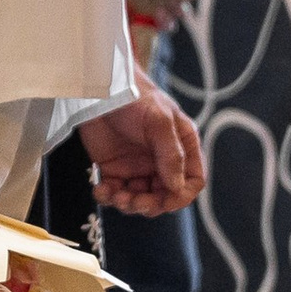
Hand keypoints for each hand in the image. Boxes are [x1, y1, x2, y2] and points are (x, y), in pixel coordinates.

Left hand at [79, 83, 204, 214]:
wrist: (99, 88)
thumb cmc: (135, 97)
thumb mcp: (159, 122)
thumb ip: (171, 154)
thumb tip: (177, 186)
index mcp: (181, 148)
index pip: (191, 181)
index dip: (181, 196)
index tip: (165, 201)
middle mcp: (161, 161)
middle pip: (164, 195)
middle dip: (150, 203)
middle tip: (133, 201)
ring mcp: (137, 166)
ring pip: (139, 199)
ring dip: (128, 203)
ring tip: (115, 195)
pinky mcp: (113, 169)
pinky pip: (114, 192)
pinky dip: (108, 197)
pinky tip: (101, 190)